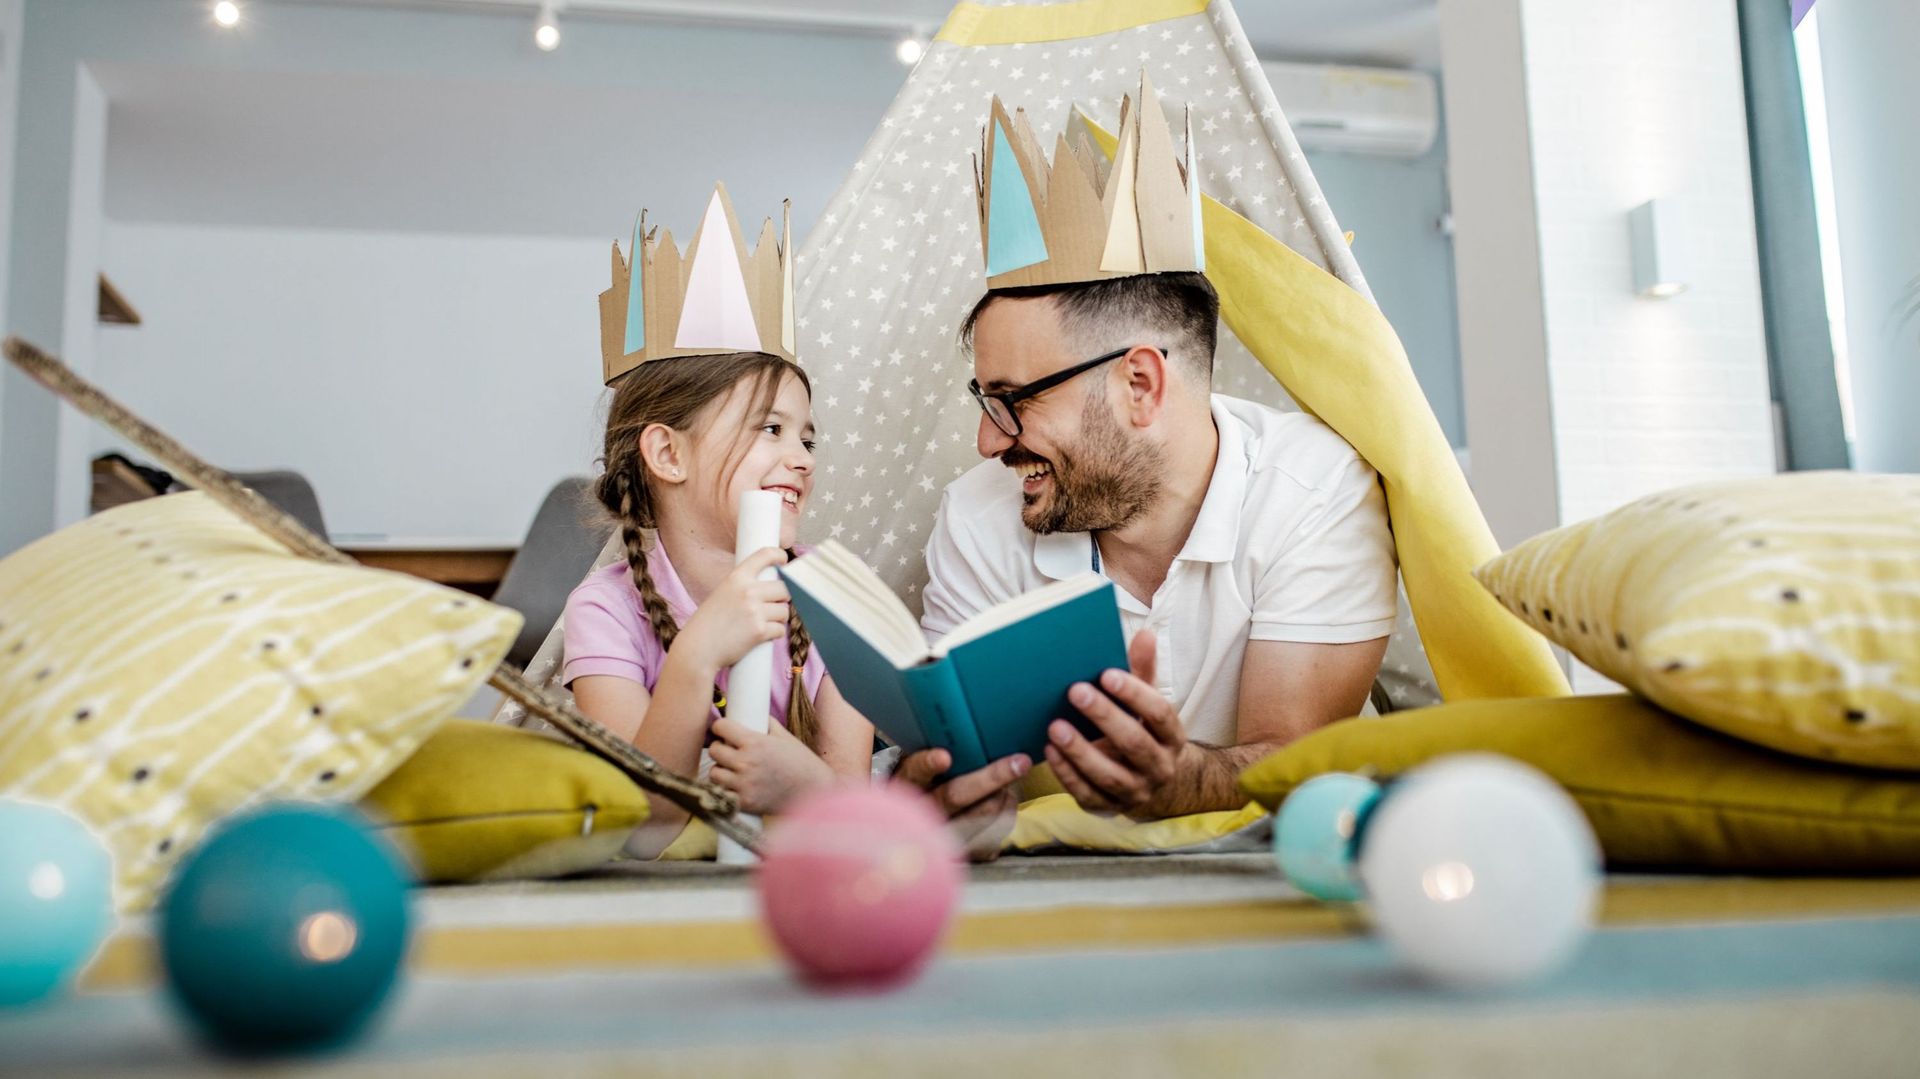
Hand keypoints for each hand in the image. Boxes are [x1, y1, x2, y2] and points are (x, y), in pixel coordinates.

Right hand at [676, 547, 789, 672]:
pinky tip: (764, 636)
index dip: (779, 555)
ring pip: (784, 611)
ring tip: (765, 624)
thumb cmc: (707, 625)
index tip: (784, 560)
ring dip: (779, 619)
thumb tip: (769, 590)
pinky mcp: (759, 631)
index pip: (765, 555)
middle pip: (784, 588)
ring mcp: (755, 611)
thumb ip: (742, 589)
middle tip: (774, 606)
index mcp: (736, 578)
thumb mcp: (721, 595)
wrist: (697, 650)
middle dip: (783, 598)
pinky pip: (780, 630)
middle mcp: (748, 591)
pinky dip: (775, 634)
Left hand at [709, 716, 835, 814]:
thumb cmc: (801, 762)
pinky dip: (726, 789)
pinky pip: (721, 792)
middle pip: (714, 750)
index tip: (724, 731)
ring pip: (714, 773)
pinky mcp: (744, 802)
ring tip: (732, 771)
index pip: (720, 727)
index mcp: (755, 742)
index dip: (721, 728)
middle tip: (729, 751)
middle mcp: (746, 762)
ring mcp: (744, 784)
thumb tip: (750, 712)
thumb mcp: (784, 736)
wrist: (814, 791)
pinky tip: (737, 786)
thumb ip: (765, 723)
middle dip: (720, 748)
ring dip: (721, 770)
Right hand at [895, 749, 1029, 861]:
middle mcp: (923, 810)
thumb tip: (974, 728)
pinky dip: (1007, 814)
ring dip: (1004, 795)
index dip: (929, 764)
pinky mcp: (962, 853)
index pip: (916, 771)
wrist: (917, 818)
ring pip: (980, 817)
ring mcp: (942, 835)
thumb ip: (944, 749)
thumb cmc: (931, 776)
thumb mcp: (927, 759)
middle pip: (956, 796)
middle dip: (992, 777)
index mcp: (909, 781)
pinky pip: (993, 838)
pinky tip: (1008, 799)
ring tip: (1015, 775)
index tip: (944, 757)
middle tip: (1020, 762)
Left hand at [1044, 629, 1189, 818]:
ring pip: (1109, 775)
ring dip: (1081, 751)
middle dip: (1104, 717)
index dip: (1136, 694)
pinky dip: (1067, 774)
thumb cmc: (1145, 732)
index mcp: (1172, 738)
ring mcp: (1136, 792)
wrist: (1158, 786)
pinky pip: (1088, 794)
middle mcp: (1160, 767)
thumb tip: (1145, 634)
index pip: (1160, 714)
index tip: (1106, 674)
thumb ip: (1143, 671)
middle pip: (1134, 744)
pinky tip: (1049, 751)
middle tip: (1074, 690)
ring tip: (1055, 726)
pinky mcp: (1110, 808)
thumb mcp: (1149, 704)